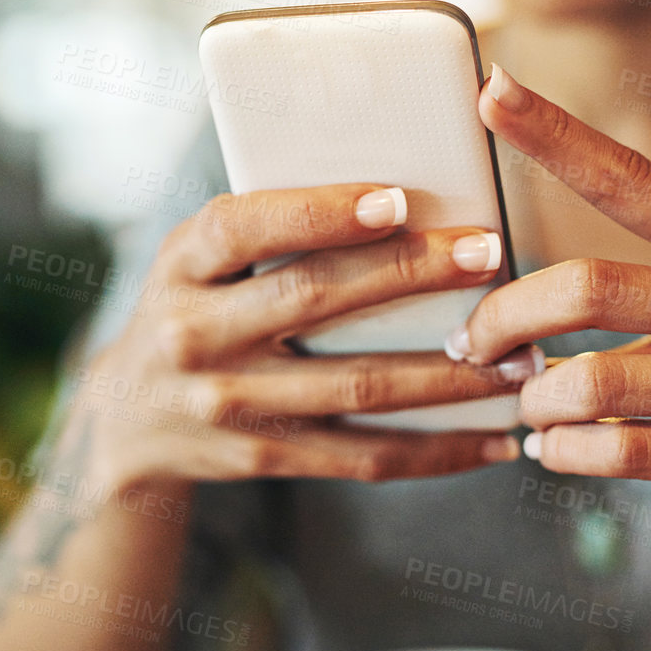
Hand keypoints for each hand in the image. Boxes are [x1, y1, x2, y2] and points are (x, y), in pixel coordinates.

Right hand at [68, 183, 536, 496]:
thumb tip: (400, 191)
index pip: (245, 228)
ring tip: (522, 355)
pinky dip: (439, 451)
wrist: (127, 418)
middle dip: (408, 274)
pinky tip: (497, 436)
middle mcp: (193, 335)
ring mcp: (229, 406)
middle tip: (489, 253)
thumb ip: (270, 227)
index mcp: (180, 263)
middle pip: (312, 300)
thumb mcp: (198, 255)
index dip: (320, 213)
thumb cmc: (193, 304)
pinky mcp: (265, 459)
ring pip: (356, 388)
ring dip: (449, 373)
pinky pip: (364, 458)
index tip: (397, 198)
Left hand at [450, 65, 650, 521]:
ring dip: (535, 400)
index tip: (488, 88)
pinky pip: (624, 453)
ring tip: (526, 406)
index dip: (551, 133)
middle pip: (588, 286)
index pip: (628, 177)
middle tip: (472, 343)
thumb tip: (526, 311)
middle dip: (504, 316)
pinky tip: (555, 449)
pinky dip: (565, 452)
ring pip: (596, 383)